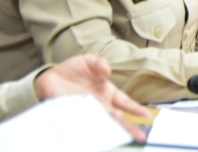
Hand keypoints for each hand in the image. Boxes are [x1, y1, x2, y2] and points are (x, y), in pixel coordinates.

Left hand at [33, 54, 150, 141]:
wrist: (50, 76)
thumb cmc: (73, 70)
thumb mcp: (89, 61)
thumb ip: (99, 63)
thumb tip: (107, 70)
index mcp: (107, 92)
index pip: (125, 102)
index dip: (135, 108)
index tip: (147, 115)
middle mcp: (99, 105)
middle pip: (117, 119)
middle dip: (128, 128)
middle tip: (140, 137)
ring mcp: (86, 111)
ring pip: (102, 123)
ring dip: (109, 128)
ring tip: (118, 133)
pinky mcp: (72, 115)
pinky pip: (82, 124)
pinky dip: (87, 129)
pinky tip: (95, 134)